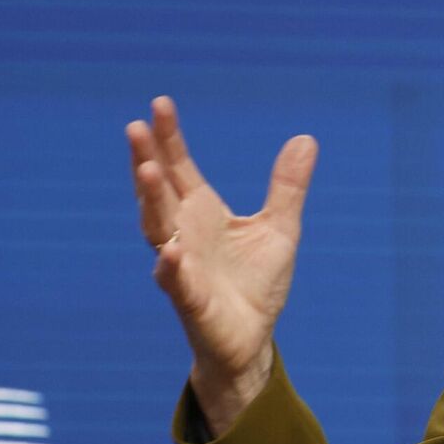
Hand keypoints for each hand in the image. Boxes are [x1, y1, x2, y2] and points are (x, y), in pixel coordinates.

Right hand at [127, 96, 317, 422]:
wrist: (252, 338)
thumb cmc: (255, 282)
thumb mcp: (279, 227)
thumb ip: (287, 186)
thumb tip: (306, 139)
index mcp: (201, 213)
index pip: (179, 168)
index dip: (169, 138)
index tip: (159, 104)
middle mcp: (183, 234)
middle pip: (159, 192)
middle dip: (147, 160)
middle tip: (136, 126)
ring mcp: (182, 267)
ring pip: (159, 230)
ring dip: (151, 201)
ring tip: (146, 170)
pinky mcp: (192, 301)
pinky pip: (177, 282)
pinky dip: (172, 267)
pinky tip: (170, 251)